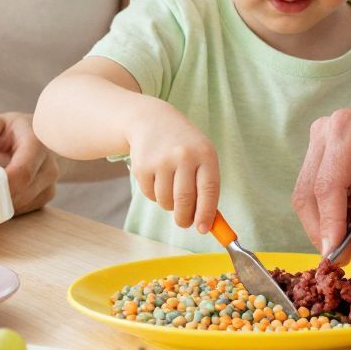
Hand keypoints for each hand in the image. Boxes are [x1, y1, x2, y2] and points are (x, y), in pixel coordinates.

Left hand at [0, 112, 60, 214]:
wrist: (42, 139)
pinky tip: (4, 190)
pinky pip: (25, 208)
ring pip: (22, 204)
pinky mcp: (47, 195)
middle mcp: (49, 165)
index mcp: (37, 144)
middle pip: (21, 192)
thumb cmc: (15, 131)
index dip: (2, 185)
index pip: (22, 172)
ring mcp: (50, 182)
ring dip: (3, 201)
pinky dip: (10, 204)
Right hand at [123, 108, 219, 233]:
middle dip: (185, 218)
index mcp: (205, 153)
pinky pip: (150, 195)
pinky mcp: (142, 166)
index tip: (203, 229)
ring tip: (171, 190)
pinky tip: (157, 178)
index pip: (208, 190)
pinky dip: (155, 195)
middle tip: (185, 222)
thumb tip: (207, 223)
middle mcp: (183, 155)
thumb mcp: (202, 156)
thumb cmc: (184, 145)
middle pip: (185, 200)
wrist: (152, 120)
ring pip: (166, 201)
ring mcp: (161, 160)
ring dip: (169, 205)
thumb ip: (207, 187)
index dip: (206, 213)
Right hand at [294, 90, 350, 259]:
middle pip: (308, 193)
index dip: (329, 227)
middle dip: (324, 231)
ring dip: (330, 222)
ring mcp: (321, 140)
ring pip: (310, 194)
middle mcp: (325, 131)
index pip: (327, 188)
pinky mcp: (324, 151)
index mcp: (347, 130)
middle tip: (346, 260)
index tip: (337, 258)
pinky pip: (319, 189)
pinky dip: (336, 210)